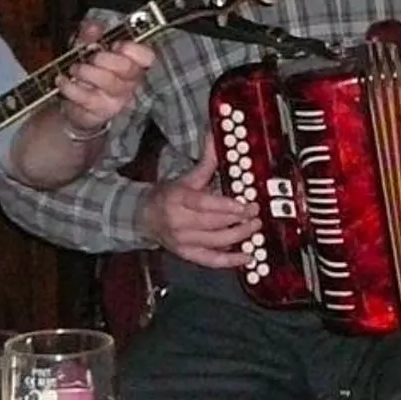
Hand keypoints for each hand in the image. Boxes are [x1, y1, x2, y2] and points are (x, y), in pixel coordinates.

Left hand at [59, 25, 151, 136]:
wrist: (76, 106)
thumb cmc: (87, 75)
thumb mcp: (86, 49)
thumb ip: (90, 36)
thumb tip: (94, 27)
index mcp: (132, 64)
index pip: (147, 57)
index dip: (133, 49)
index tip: (115, 44)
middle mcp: (129, 83)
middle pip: (128, 68)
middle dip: (105, 58)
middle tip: (91, 57)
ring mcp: (117, 99)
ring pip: (108, 82)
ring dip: (86, 71)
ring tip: (74, 69)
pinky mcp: (101, 112)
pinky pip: (87, 98)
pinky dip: (70, 86)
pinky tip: (63, 80)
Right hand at [141, 132, 259, 269]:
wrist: (144, 217)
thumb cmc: (167, 196)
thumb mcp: (186, 178)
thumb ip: (206, 162)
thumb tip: (216, 139)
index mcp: (178, 199)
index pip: (204, 204)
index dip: (226, 206)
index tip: (245, 205)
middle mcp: (179, 222)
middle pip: (213, 223)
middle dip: (238, 219)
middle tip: (256, 213)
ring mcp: (183, 241)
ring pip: (215, 242)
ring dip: (239, 236)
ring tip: (255, 228)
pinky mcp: (187, 254)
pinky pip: (211, 261)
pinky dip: (231, 260)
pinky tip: (248, 256)